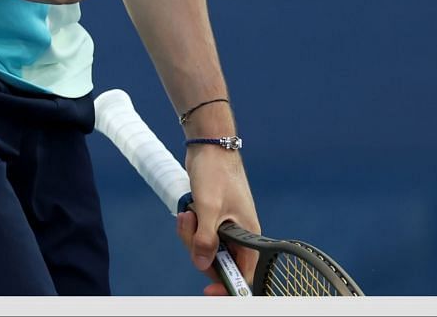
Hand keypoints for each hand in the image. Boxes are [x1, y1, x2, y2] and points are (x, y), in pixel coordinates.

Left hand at [175, 141, 259, 293]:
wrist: (210, 146)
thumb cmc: (216, 172)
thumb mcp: (208, 208)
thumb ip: (205, 239)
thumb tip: (202, 264)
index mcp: (249, 234)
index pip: (243, 273)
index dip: (227, 285)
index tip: (207, 290)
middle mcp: (240, 233)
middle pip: (219, 261)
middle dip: (198, 250)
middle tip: (190, 226)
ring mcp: (226, 225)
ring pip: (206, 248)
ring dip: (191, 235)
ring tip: (187, 212)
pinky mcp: (214, 218)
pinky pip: (200, 235)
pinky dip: (191, 227)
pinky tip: (187, 211)